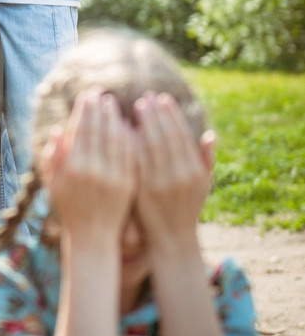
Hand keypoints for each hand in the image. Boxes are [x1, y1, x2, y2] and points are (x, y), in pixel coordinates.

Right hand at [43, 91, 135, 244]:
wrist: (93, 236)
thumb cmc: (69, 208)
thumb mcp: (53, 183)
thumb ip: (52, 157)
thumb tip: (56, 130)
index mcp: (72, 168)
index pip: (79, 130)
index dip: (83, 111)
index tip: (86, 95)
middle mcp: (91, 170)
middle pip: (97, 130)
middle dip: (98, 109)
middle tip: (100, 92)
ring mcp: (112, 176)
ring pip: (115, 139)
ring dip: (114, 118)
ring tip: (112, 103)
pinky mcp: (128, 183)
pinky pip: (129, 153)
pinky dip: (127, 136)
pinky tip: (126, 124)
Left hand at [133, 93, 214, 253]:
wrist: (173, 239)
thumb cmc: (188, 207)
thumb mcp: (203, 185)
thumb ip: (205, 160)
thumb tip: (210, 135)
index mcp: (194, 171)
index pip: (181, 136)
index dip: (172, 116)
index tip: (163, 99)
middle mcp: (180, 176)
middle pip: (165, 138)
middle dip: (156, 115)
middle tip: (145, 97)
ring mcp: (160, 184)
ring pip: (151, 147)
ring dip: (143, 124)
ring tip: (136, 107)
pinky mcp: (143, 190)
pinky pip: (137, 161)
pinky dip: (131, 143)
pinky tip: (124, 129)